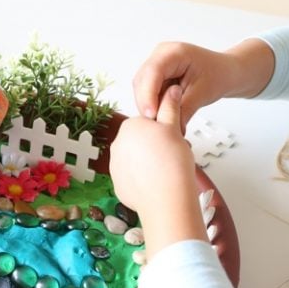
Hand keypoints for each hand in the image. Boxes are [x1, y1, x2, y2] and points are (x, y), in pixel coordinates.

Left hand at [110, 85, 207, 257]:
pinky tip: (156, 183)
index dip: (163, 131)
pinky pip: (132, 177)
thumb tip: (171, 90)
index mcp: (130, 126)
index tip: (172, 140)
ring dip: (148, 162)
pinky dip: (143, 179)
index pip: (147, 123)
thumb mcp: (173, 128)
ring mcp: (115, 165)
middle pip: (140, 141)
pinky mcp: (118, 184)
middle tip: (171, 156)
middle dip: (154, 147)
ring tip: (164, 170)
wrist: (165, 198)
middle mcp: (117, 144)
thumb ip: (170, 107)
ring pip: (135, 160)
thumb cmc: (172, 162)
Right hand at [134, 39, 274, 131]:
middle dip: (147, 104)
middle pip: (142, 81)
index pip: (152, 72)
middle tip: (157, 124)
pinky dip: (152, 106)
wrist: (224, 72)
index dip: (148, 95)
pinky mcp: (155, 78)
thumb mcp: (203, 93)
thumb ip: (184, 109)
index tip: (151, 115)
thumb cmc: (218, 75)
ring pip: (141, 90)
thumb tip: (169, 128)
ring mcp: (155, 66)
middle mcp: (160, 56)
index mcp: (174, 52)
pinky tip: (162, 115)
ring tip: (163, 120)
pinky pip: (146, 94)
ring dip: (148, 107)